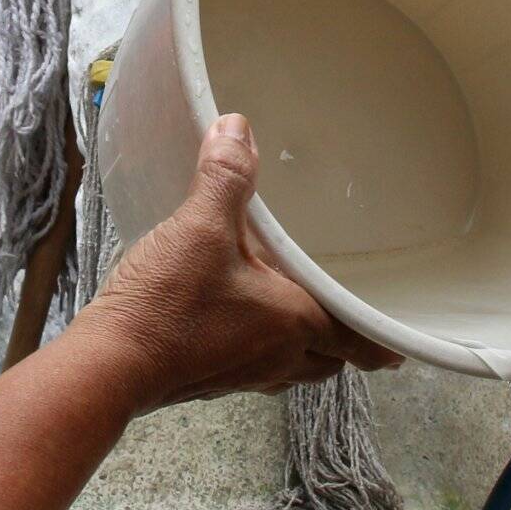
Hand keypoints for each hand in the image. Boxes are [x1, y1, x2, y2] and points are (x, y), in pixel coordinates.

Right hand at [83, 115, 403, 410]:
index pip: (359, 340)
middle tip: (349, 318)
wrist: (108, 365)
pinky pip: (252, 369)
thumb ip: (224, 177)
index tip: (402, 345)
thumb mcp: (199, 228)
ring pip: (292, 369)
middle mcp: (276, 358)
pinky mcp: (207, 381)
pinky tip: (237, 322)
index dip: (383, 342)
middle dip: (343, 343)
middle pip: (328, 361)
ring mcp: (241, 375)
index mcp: (294, 323)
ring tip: (297, 316)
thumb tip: (237, 128)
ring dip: (302, 349)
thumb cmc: (166, 306)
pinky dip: (259, 350)